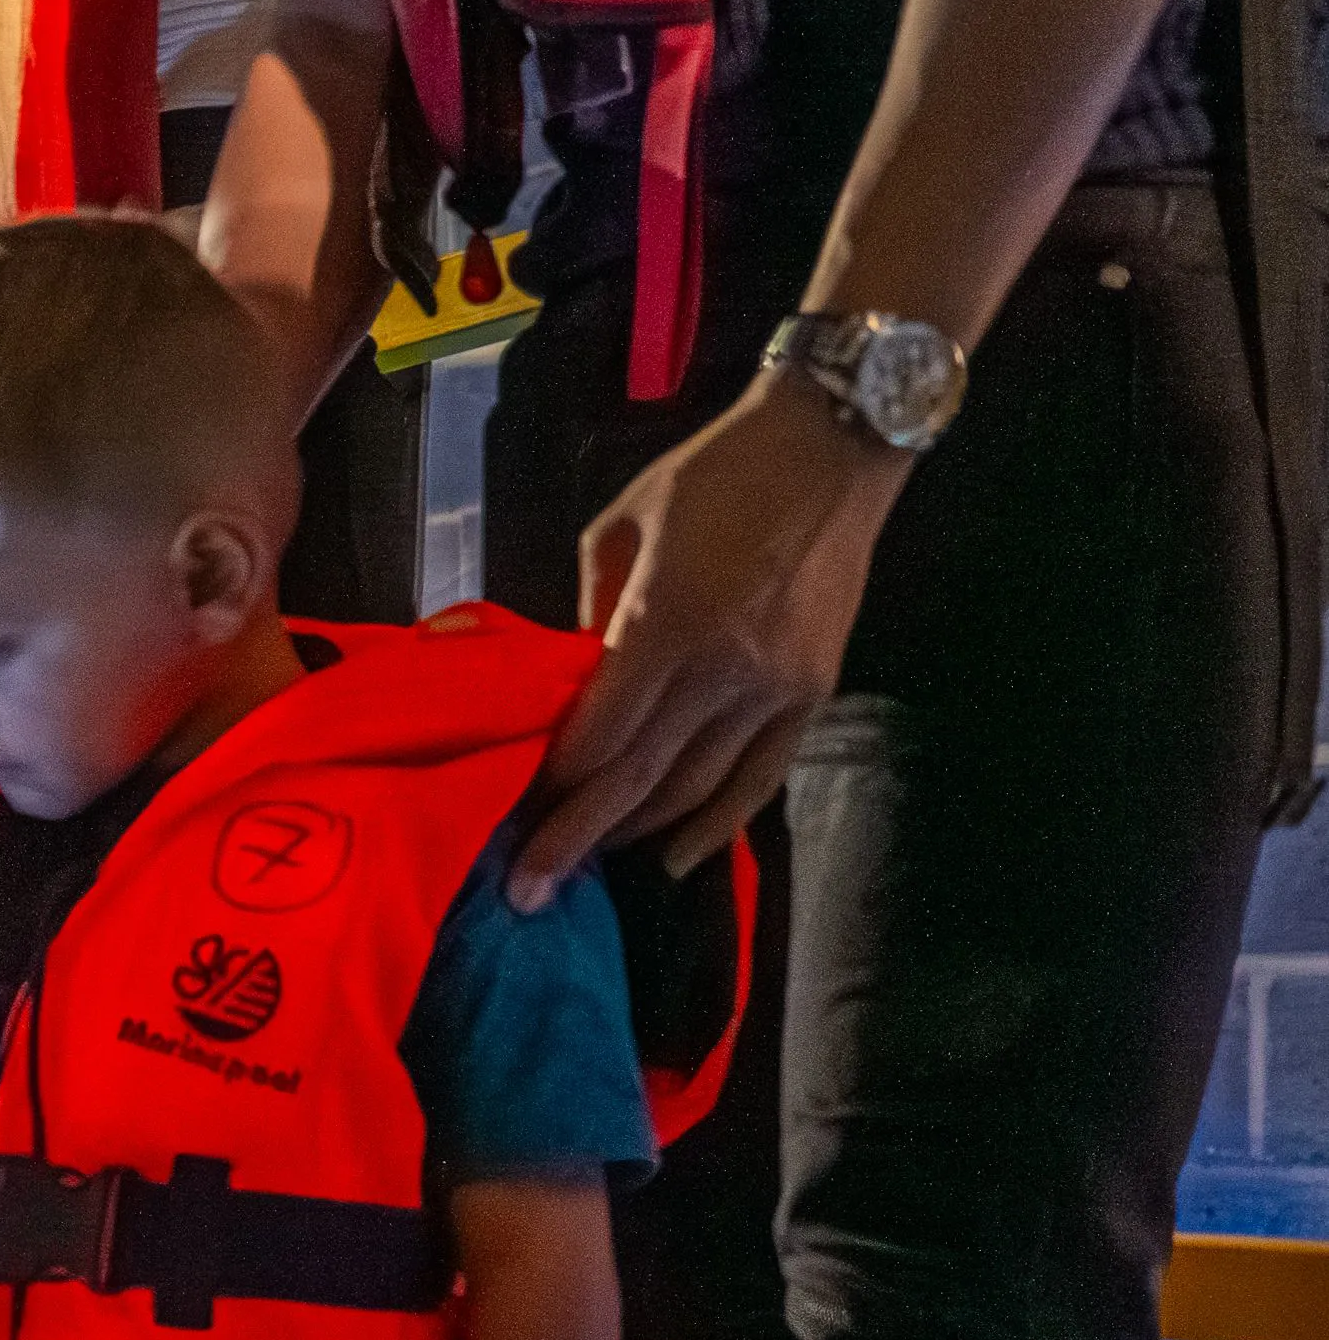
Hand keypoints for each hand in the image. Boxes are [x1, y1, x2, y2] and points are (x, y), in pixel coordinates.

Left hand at [507, 379, 898, 904]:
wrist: (832, 445)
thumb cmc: (711, 476)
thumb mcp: (615, 532)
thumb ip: (587, 619)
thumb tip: (566, 689)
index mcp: (666, 624)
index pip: (598, 736)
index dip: (551, 788)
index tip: (507, 823)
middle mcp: (725, 669)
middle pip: (639, 780)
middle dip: (575, 840)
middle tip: (525, 893)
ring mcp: (776, 686)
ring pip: (698, 789)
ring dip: (637, 836)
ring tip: (584, 870)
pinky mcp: (812, 691)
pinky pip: (759, 776)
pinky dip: (716, 823)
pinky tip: (674, 857)